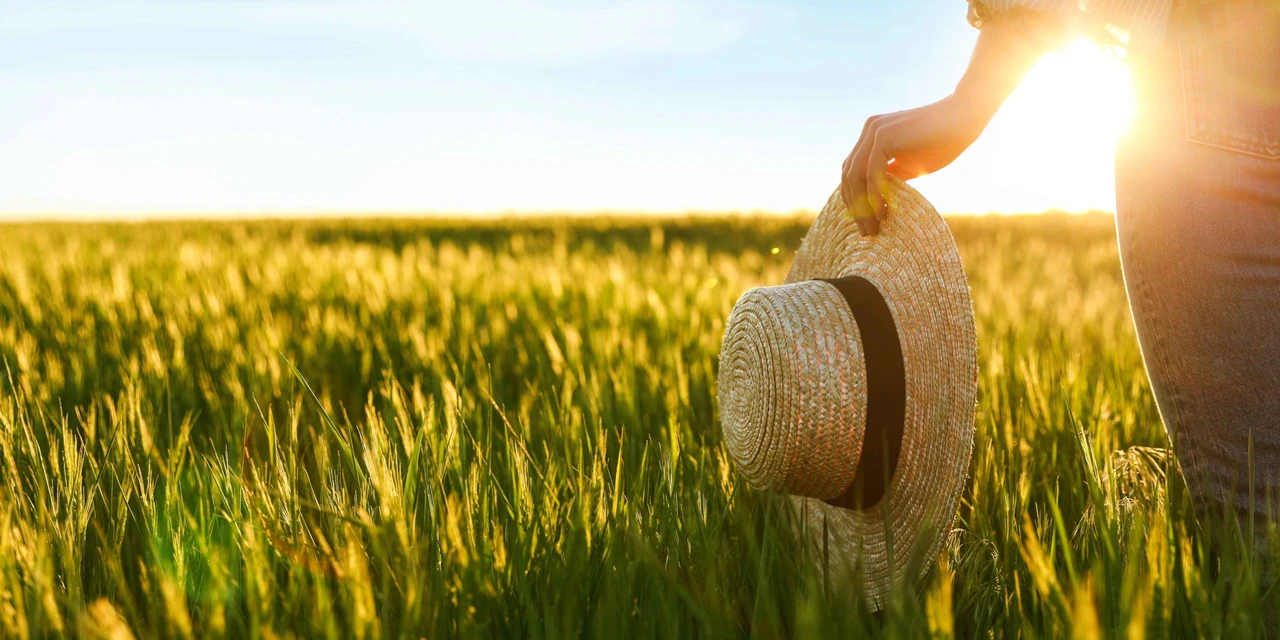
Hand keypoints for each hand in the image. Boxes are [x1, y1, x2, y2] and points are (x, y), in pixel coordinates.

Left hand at [841, 94, 993, 234]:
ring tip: (873, 228)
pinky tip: (882, 213)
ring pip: (856, 175)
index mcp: (872, 136)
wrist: (964, 120)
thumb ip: (890, 178)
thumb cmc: (943, 143)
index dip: (854, 199)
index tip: (863, 223)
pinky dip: (875, 195)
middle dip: (854, 206)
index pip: (852, 172)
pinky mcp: (884, 136)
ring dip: (862, 205)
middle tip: (866, 232)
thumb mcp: (909, 166)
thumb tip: (876, 203)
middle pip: (848, 175)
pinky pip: (872, 172)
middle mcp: (869, 130)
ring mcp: (874, 131)